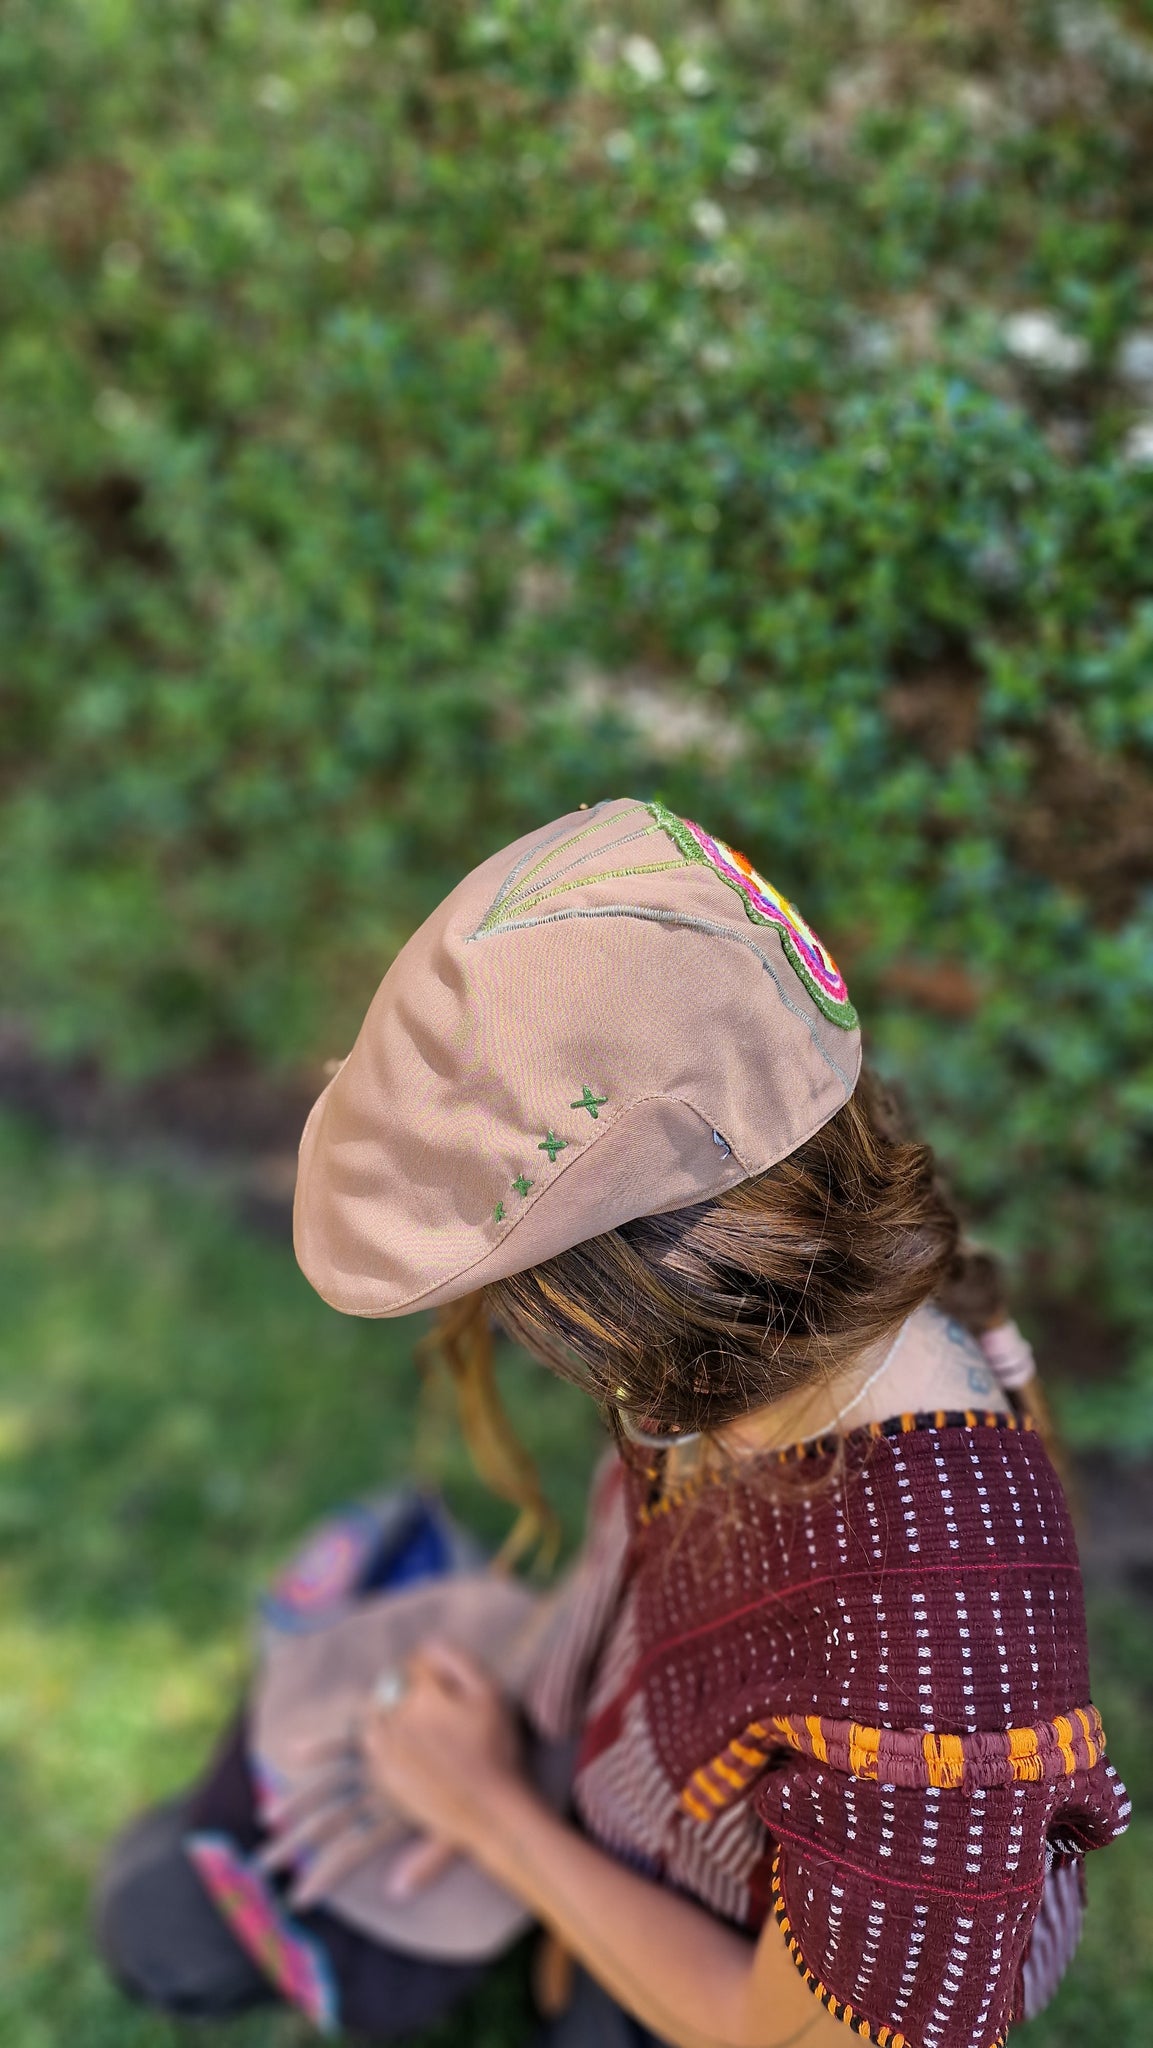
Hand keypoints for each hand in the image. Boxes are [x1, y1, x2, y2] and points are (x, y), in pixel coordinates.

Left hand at [362, 1636, 526, 1855]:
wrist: (488, 1808)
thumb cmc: (495, 1747)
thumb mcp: (490, 1692)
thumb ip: (458, 1659)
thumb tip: (428, 1644)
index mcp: (422, 1695)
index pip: (414, 1663)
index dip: (430, 1665)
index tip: (443, 1676)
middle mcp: (397, 1719)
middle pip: (390, 1686)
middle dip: (406, 1684)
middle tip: (428, 1697)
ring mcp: (387, 1750)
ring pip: (373, 1714)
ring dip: (386, 1708)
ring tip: (409, 1716)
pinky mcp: (384, 1777)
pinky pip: (371, 1746)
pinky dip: (381, 1738)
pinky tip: (401, 1743)